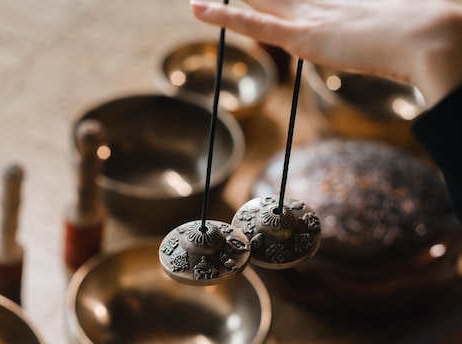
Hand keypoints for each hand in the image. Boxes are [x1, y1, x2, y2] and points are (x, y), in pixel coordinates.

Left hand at [191, 0, 461, 105]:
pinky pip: (255, 24)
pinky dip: (225, 17)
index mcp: (340, 3)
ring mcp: (310, 15)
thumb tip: (393, 53)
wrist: (431, 37)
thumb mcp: (397, 37)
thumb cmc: (426, 38)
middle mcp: (321, 3)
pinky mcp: (303, 36)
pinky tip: (199, 9)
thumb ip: (384, 37)